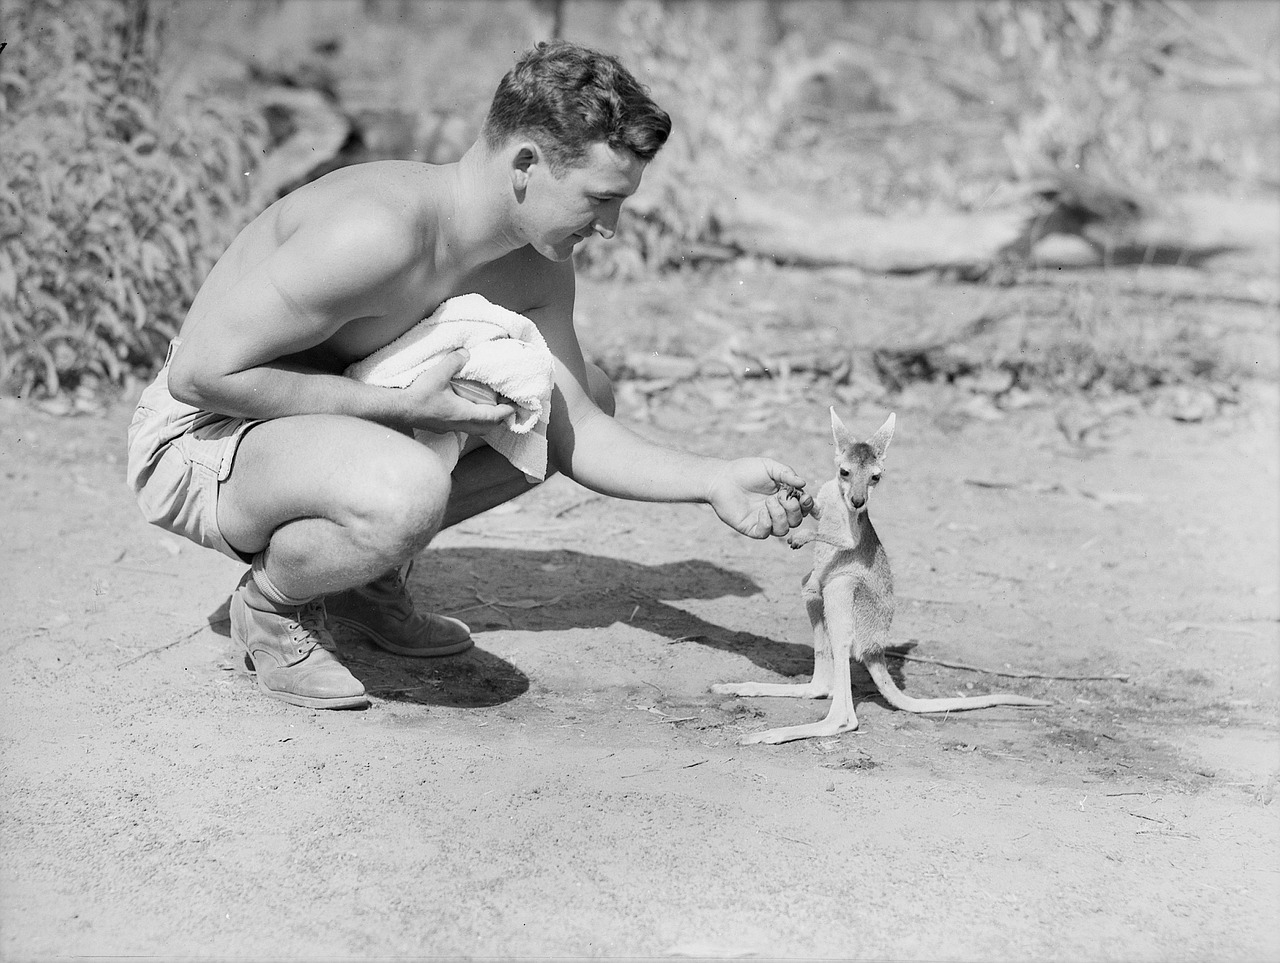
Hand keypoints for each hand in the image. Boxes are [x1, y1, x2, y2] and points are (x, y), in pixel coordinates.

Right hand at [400, 349, 516, 434]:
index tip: (514, 407)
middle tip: (504, 408)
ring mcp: (450, 428)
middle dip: (498, 419)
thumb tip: (466, 353)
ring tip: (488, 409)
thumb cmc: (419, 395)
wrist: (398, 410)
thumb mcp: (439, 374)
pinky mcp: (441, 427)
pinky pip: (463, 427)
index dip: (506, 412)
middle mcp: (460, 424)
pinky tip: (466, 410)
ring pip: (475, 429)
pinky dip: (471, 421)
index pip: (493, 417)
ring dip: (484, 421)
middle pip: (486, 427)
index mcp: (464, 414)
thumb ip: (455, 362)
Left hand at [705, 458, 812, 538]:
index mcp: (785, 496)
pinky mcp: (752, 528)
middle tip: (780, 496)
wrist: (722, 478)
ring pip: (783, 530)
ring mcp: (765, 521)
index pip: (804, 507)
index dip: (808, 506)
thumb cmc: (746, 471)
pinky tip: (760, 512)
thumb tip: (804, 483)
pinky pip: (765, 533)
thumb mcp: (769, 467)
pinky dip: (767, 523)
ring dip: (780, 515)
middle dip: (794, 509)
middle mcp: (777, 511)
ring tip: (768, 501)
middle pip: (797, 520)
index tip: (805, 498)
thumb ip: (787, 474)